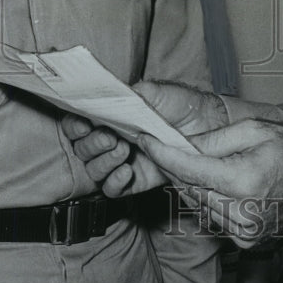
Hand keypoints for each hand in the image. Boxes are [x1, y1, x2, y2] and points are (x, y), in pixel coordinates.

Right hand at [61, 80, 228, 196]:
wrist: (208, 126)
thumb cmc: (181, 105)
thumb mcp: (157, 93)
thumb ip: (132, 94)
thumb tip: (110, 96)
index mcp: (110, 116)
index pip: (78, 123)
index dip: (74, 125)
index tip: (84, 124)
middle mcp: (111, 139)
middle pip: (81, 149)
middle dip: (91, 144)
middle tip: (110, 137)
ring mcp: (121, 162)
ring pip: (94, 170)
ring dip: (103, 162)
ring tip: (123, 150)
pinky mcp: (135, 181)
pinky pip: (112, 190)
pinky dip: (114, 182)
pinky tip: (127, 171)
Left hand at [137, 119, 282, 247]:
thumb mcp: (256, 130)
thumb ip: (216, 139)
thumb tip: (183, 145)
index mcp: (243, 182)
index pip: (188, 169)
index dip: (162, 154)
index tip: (145, 140)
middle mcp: (241, 213)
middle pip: (189, 189)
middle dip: (174, 166)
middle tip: (162, 145)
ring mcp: (245, 233)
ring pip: (199, 205)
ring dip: (191, 184)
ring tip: (192, 161)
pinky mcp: (247, 243)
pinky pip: (215, 217)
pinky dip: (209, 200)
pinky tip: (217, 183)